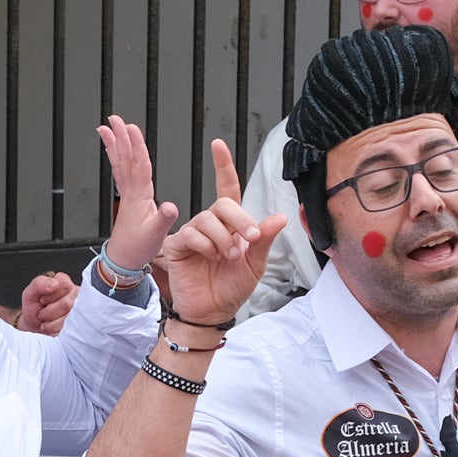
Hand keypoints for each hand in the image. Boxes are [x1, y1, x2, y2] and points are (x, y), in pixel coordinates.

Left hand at [17, 271, 77, 337]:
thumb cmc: (33, 306)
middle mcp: (75, 294)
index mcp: (64, 282)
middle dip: (48, 311)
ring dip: (50, 322)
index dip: (50, 296)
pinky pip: (68, 328)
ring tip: (45, 318)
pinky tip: (51, 325)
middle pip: (66, 304)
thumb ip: (39, 283)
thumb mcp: (30, 293)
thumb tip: (54, 283)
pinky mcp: (78, 323)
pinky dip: (54, 329)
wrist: (32, 324)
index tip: (42, 299)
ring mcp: (78, 309)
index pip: (65, 285)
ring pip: (68, 318)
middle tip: (42, 311)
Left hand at [96, 116, 179, 273]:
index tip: (132, 128)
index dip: (137, 146)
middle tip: (114, 119)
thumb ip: (164, 219)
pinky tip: (113, 150)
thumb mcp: (156, 235)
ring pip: (120, 163)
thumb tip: (170, 206)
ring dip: (114, 144)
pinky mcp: (127, 198)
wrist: (123, 260)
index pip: (139, 165)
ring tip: (106, 127)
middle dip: (120, 137)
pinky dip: (117, 158)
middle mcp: (131, 192)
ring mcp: (127, 194)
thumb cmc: (138, 248)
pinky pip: (120, 172)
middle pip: (125, 158)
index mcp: (139, 196)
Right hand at [155, 139, 287, 328]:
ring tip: (228, 257)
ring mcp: (193, 235)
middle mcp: (211, 226)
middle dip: (239, 219)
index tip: (217, 145)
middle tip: (249, 240)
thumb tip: (280, 216)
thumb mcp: (256, 264)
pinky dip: (205, 245)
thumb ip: (265, 239)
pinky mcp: (177, 246)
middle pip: (222, 204)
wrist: (213, 311)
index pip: (226, 189)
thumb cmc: (233, 287)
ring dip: (223, 238)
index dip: (222, 166)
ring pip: (207, 219)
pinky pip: (191, 234)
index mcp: (230, 225)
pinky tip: (209, 257)